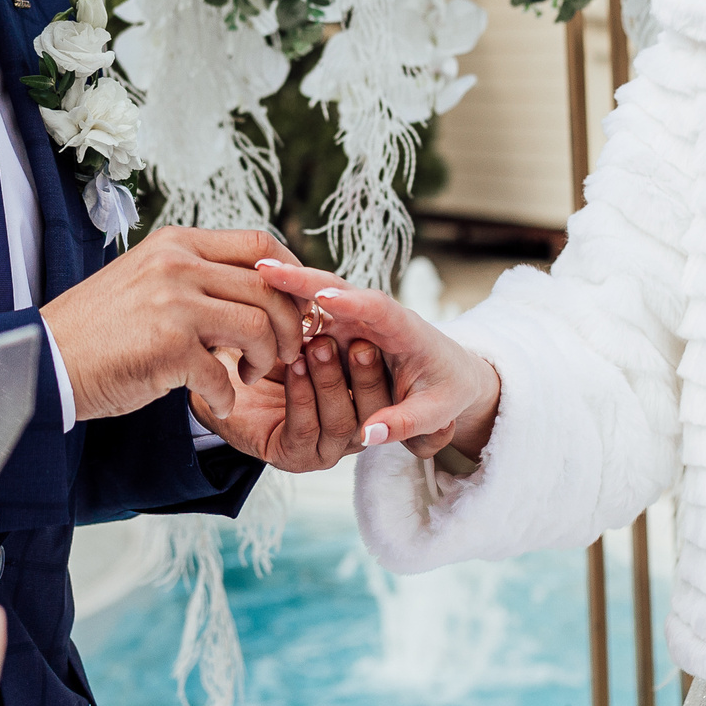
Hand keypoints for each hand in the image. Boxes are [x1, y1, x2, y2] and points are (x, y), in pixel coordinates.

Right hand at [43, 227, 308, 422]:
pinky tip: (216, 400)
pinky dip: (227, 395)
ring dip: (263, 359)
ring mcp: (173, 303)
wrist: (44, 360)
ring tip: (245, 375)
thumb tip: (263, 286)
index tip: (293, 307)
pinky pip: (224, 374)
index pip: (259, 243)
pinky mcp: (168, 347)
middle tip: (278, 353)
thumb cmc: (100, 330)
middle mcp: (177, 264)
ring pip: (258, 326)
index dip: (291, 276)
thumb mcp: (148, 280)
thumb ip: (197, 275)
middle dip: (287, 326)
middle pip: (270, 286)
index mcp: (176, 243)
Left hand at [193, 336, 394, 471]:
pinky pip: (306, 430)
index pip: (386, 387)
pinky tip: (294, 368)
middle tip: (357, 342)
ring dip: (330, 382)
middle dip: (366, 376)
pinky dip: (302, 396)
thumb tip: (362, 296)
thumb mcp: (306, 333)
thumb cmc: (267, 352)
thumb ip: (335, 325)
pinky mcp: (294, 457)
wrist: (218, 377)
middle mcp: (349, 429)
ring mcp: (323, 448)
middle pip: (374, 411)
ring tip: (318, 348)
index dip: (382, 360)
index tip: (375, 329)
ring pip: (342, 423)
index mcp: (360, 400)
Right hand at [248, 262, 500, 461]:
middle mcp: (378, 318)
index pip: (380, 310)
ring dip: (288, 287)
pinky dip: (288, 306)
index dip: (352, 302)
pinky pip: (312, 314)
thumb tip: (367, 436)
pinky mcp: (341, 329)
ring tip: (254, 276)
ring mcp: (356, 321)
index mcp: (408, 331)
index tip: (323, 295)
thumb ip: (405, 424)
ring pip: (318, 299)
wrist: (451, 375)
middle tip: (267, 269)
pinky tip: (258, 296)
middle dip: (305, 279)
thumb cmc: (447, 392)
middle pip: (340, 291)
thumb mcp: (436, 414)